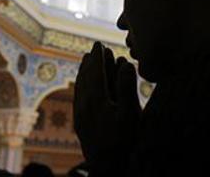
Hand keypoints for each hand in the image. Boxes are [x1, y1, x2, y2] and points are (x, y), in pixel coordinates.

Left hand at [73, 42, 140, 165]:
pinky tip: (84, 91)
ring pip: (79, 90)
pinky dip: (81, 89)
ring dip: (83, 75)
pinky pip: (78, 101)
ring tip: (85, 65)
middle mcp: (84, 106)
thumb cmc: (124, 142)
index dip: (98, 57)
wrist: (108, 169)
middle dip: (89, 63)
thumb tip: (125, 62)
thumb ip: (127, 87)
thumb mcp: (131, 114)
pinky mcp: (80, 127)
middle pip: (84, 79)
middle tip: (92, 50)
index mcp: (95, 100)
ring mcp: (80, 117)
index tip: (99, 44)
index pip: (95, 72)